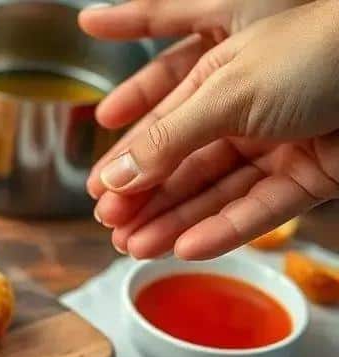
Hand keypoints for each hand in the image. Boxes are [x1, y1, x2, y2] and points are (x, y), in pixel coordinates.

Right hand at [79, 0, 338, 259]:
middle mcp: (244, 110)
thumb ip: (167, 138)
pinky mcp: (312, 174)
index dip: (126, 157)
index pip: (158, 121)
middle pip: (184, 161)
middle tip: (112, 228)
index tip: (97, 192)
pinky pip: (262, 208)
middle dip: (146, 196)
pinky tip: (189, 248)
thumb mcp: (225, 91)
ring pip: (217, 191)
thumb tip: (115, 174)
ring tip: (138, 248)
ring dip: (177, 221)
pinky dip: (227, 230)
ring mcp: (279, 143)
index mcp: (219, 74)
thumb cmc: (320, 50)